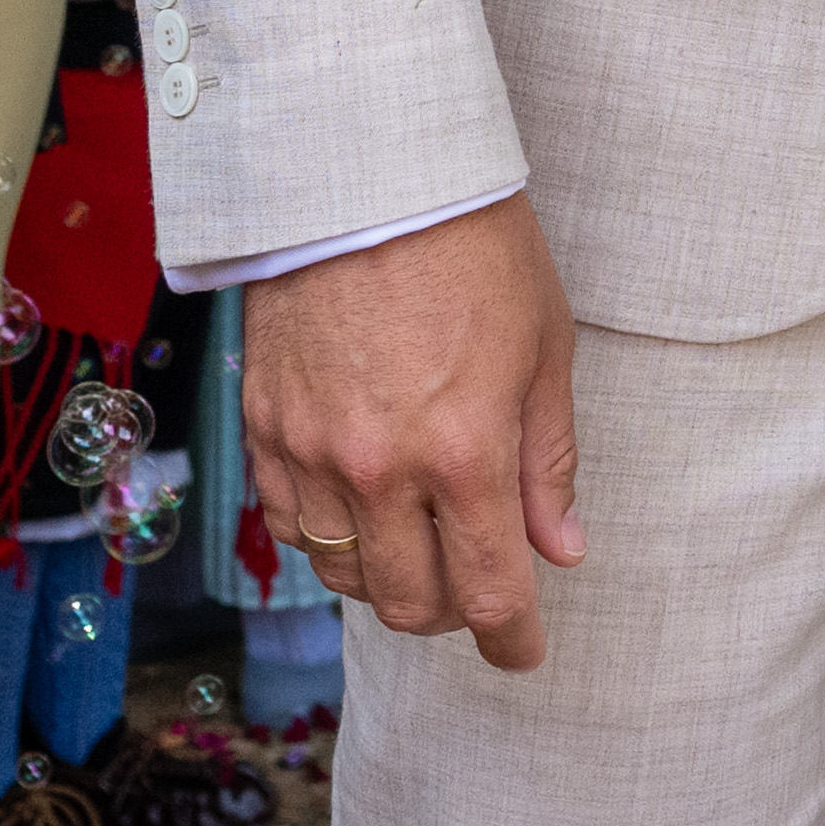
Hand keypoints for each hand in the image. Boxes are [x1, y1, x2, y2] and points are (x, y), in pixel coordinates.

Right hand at [242, 194, 587, 672]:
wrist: (364, 173)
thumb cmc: (473, 247)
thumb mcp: (543, 350)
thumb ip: (547, 463)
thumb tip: (560, 548)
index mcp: (466, 454)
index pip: (490, 595)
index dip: (513, 640)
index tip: (524, 653)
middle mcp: (381, 469)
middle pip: (408, 604)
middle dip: (452, 615)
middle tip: (476, 589)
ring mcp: (311, 452)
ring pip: (343, 574)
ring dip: (386, 579)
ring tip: (419, 544)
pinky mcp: (264, 426)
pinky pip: (290, 524)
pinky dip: (327, 537)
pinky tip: (359, 507)